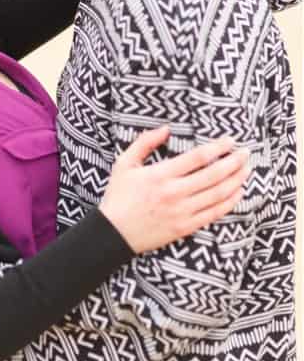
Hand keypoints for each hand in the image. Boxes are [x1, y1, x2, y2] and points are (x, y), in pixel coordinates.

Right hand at [98, 126, 248, 253]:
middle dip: (234, 162)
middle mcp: (174, 193)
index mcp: (160, 175)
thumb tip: (165, 128)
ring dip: (236, 180)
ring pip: (218, 194)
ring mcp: (182, 211)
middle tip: (246, 153)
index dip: (217, 148)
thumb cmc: (118, 195)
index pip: (197, 157)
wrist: (114, 232)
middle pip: (214, 175)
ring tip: (246, 169)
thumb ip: (144, 143)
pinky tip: (238, 192)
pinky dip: (230, 202)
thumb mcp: (123, 163)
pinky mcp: (186, 227)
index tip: (229, 141)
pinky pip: (215, 213)